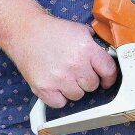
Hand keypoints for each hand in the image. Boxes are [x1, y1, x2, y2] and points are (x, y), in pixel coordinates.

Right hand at [4, 15, 118, 108]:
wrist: (25, 32)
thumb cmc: (53, 31)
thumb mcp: (80, 30)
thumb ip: (95, 45)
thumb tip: (108, 57)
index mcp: (87, 49)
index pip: (109, 71)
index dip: (109, 77)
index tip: (106, 80)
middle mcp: (75, 65)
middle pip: (93, 85)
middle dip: (87, 80)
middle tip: (77, 72)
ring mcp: (59, 78)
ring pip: (78, 96)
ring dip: (73, 88)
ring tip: (64, 76)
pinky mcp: (44, 88)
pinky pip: (60, 103)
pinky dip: (58, 97)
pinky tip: (55, 84)